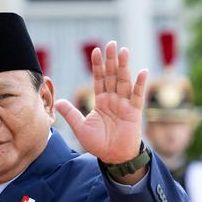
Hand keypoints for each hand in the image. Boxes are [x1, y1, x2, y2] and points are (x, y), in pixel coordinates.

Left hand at [54, 41, 146, 164]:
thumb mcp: (81, 128)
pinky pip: (138, 96)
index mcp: (101, 101)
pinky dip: (140, 84)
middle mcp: (114, 99)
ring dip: (124, 66)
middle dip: (111, 60)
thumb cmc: (98, 143)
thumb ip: (71, 114)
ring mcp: (125, 104)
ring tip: (123, 51)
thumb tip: (59, 101)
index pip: (99, 79)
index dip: (97, 66)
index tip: (95, 50)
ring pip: (124, 81)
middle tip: (111, 44)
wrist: (113, 157)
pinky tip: (143, 71)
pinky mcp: (134, 112)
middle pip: (112, 76)